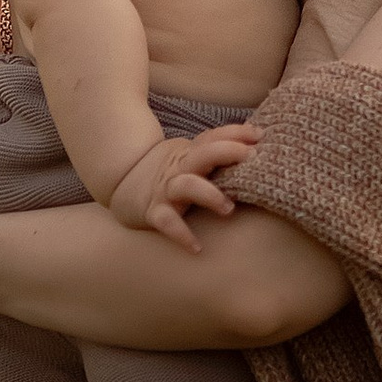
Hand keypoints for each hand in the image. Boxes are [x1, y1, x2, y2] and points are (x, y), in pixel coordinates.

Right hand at [107, 123, 259, 254]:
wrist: (121, 181)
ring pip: (187, 186)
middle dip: (227, 152)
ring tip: (228, 209)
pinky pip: (167, 222)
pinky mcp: (153, 211)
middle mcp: (180, 167)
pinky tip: (196, 247)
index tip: (260, 135)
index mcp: (191, 153)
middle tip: (251, 158)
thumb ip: (217, 150)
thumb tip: (257, 138)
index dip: (236, 133)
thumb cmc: (169, 171)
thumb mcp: (190, 155)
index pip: (214, 137)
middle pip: (204, 153)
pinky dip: (181, 234)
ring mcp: (166, 189)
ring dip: (209, 194)